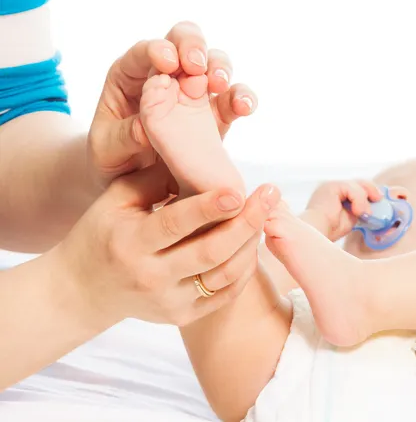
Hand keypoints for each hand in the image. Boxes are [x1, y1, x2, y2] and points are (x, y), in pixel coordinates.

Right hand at [53, 163, 279, 327]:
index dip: (209, 208)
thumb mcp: (115, 200)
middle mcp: (151, 277)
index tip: (238, 190)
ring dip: (252, 243)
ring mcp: (169, 302)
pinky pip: (225, 294)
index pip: (175, 224)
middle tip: (272, 193)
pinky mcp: (183, 317)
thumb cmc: (102, 233)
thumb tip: (198, 159)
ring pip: (225, 274)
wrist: (83, 290)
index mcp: (131, 243)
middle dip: (247, 222)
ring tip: (266, 214)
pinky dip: (245, 268)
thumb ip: (154, 179)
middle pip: (211, 252)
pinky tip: (253, 242)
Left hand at [88, 21, 256, 187]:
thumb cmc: (113, 158)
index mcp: (130, 75)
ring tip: (220, 85)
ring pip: (213, 63)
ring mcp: (192, 93)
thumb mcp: (106, 150)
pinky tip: (244, 107)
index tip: (169, 64)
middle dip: (193, 46)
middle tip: (197, 65)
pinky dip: (241, 98)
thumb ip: (123, 137)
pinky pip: (232, 100)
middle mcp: (164, 77)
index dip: (159, 50)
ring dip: (220, 68)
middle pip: (183, 42)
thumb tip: (145, 128)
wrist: (132, 183)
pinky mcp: (214, 115)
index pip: (145, 51)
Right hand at [302, 180, 381, 240]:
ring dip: (365, 199)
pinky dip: (359, 200)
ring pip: (357, 185)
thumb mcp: (351, 217)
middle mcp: (331, 187)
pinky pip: (351, 188)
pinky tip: (358, 212)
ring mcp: (330, 185)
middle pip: (358, 182)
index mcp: (334, 194)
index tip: (379, 200)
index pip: (356, 187)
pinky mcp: (331, 186)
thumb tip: (374, 206)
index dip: (369, 192)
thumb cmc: (330, 229)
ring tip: (365, 214)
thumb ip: (360, 208)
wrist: (317, 233)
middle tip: (379, 200)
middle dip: (371, 190)